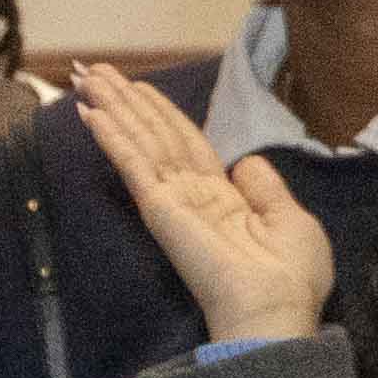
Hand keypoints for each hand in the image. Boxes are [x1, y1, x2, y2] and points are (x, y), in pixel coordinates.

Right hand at [64, 60, 331, 344]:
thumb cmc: (291, 274)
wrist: (276, 307)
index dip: (162, 112)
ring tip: (87, 77)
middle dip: (127, 101)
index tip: (139, 85)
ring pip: (140, 142)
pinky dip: (113, 138)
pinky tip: (91, 114)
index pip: (187, 143)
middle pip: (155, 136)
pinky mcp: (159, 208)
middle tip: (95, 70)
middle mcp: (193, 195)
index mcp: (225, 199)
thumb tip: (245, 161)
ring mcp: (172, 201)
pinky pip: (133, 165)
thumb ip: (265, 187)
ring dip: (114, 107)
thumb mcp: (291, 219)